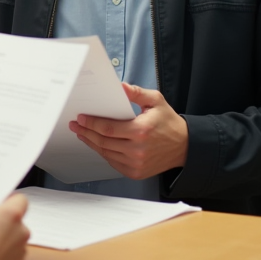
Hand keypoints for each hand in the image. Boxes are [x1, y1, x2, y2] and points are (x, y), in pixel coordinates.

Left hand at [70, 82, 188, 179]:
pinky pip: (113, 162)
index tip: (81, 118)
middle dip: (86, 132)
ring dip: (92, 143)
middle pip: (103, 142)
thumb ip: (137, 93)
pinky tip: (97, 144)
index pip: (108, 128)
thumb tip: (120, 87)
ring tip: (83, 134)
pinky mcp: (136, 172)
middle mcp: (137, 150)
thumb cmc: (169, 122)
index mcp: (141, 131)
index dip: (92, 123)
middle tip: (76, 125)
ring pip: (106, 153)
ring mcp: (136, 163)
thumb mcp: (156, 101)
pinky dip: (104, 153)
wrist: (184, 147)